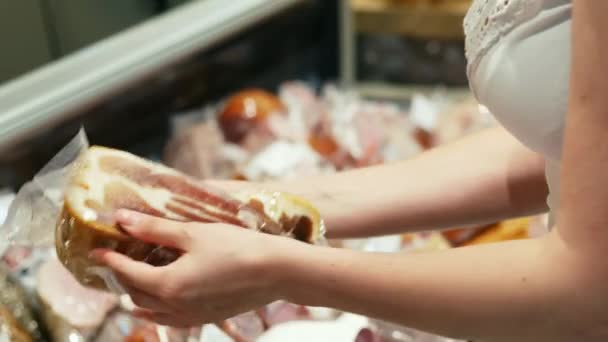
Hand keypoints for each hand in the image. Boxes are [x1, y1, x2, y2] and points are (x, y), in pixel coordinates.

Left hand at [92, 209, 293, 327]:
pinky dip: (159, 308)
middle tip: (119, 259)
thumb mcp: (193, 233)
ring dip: (139, 294)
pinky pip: (171, 318)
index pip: (127, 272)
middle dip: (123, 276)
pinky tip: (164, 297)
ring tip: (138, 277)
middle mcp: (175, 306)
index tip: (97, 250)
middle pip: (136, 294)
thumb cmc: (237, 247)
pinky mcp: (207, 318)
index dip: (110, 259)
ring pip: (152, 310)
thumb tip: (121, 219)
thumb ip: (154, 229)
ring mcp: (191, 316)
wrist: (276, 271)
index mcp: (168, 285)